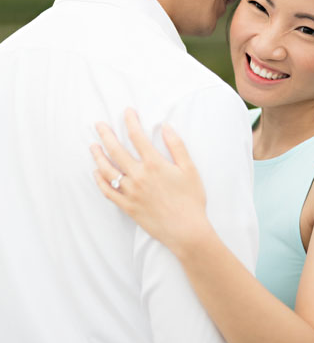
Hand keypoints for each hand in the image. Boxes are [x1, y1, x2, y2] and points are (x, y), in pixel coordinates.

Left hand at [90, 108, 209, 254]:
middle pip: (117, 151)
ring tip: (93, 146)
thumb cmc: (191, 199)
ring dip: (98, 156)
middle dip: (106, 135)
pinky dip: (100, 181)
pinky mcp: (127, 206)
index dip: (131, 121)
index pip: (138, 136)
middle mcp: (138, 176)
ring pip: (108, 170)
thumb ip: (177, 146)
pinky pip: (108, 192)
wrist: (186, 230)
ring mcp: (130, 192)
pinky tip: (96, 172)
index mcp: (154, 164)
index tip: (127, 111)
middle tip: (98, 124)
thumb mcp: (189, 169)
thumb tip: (166, 126)